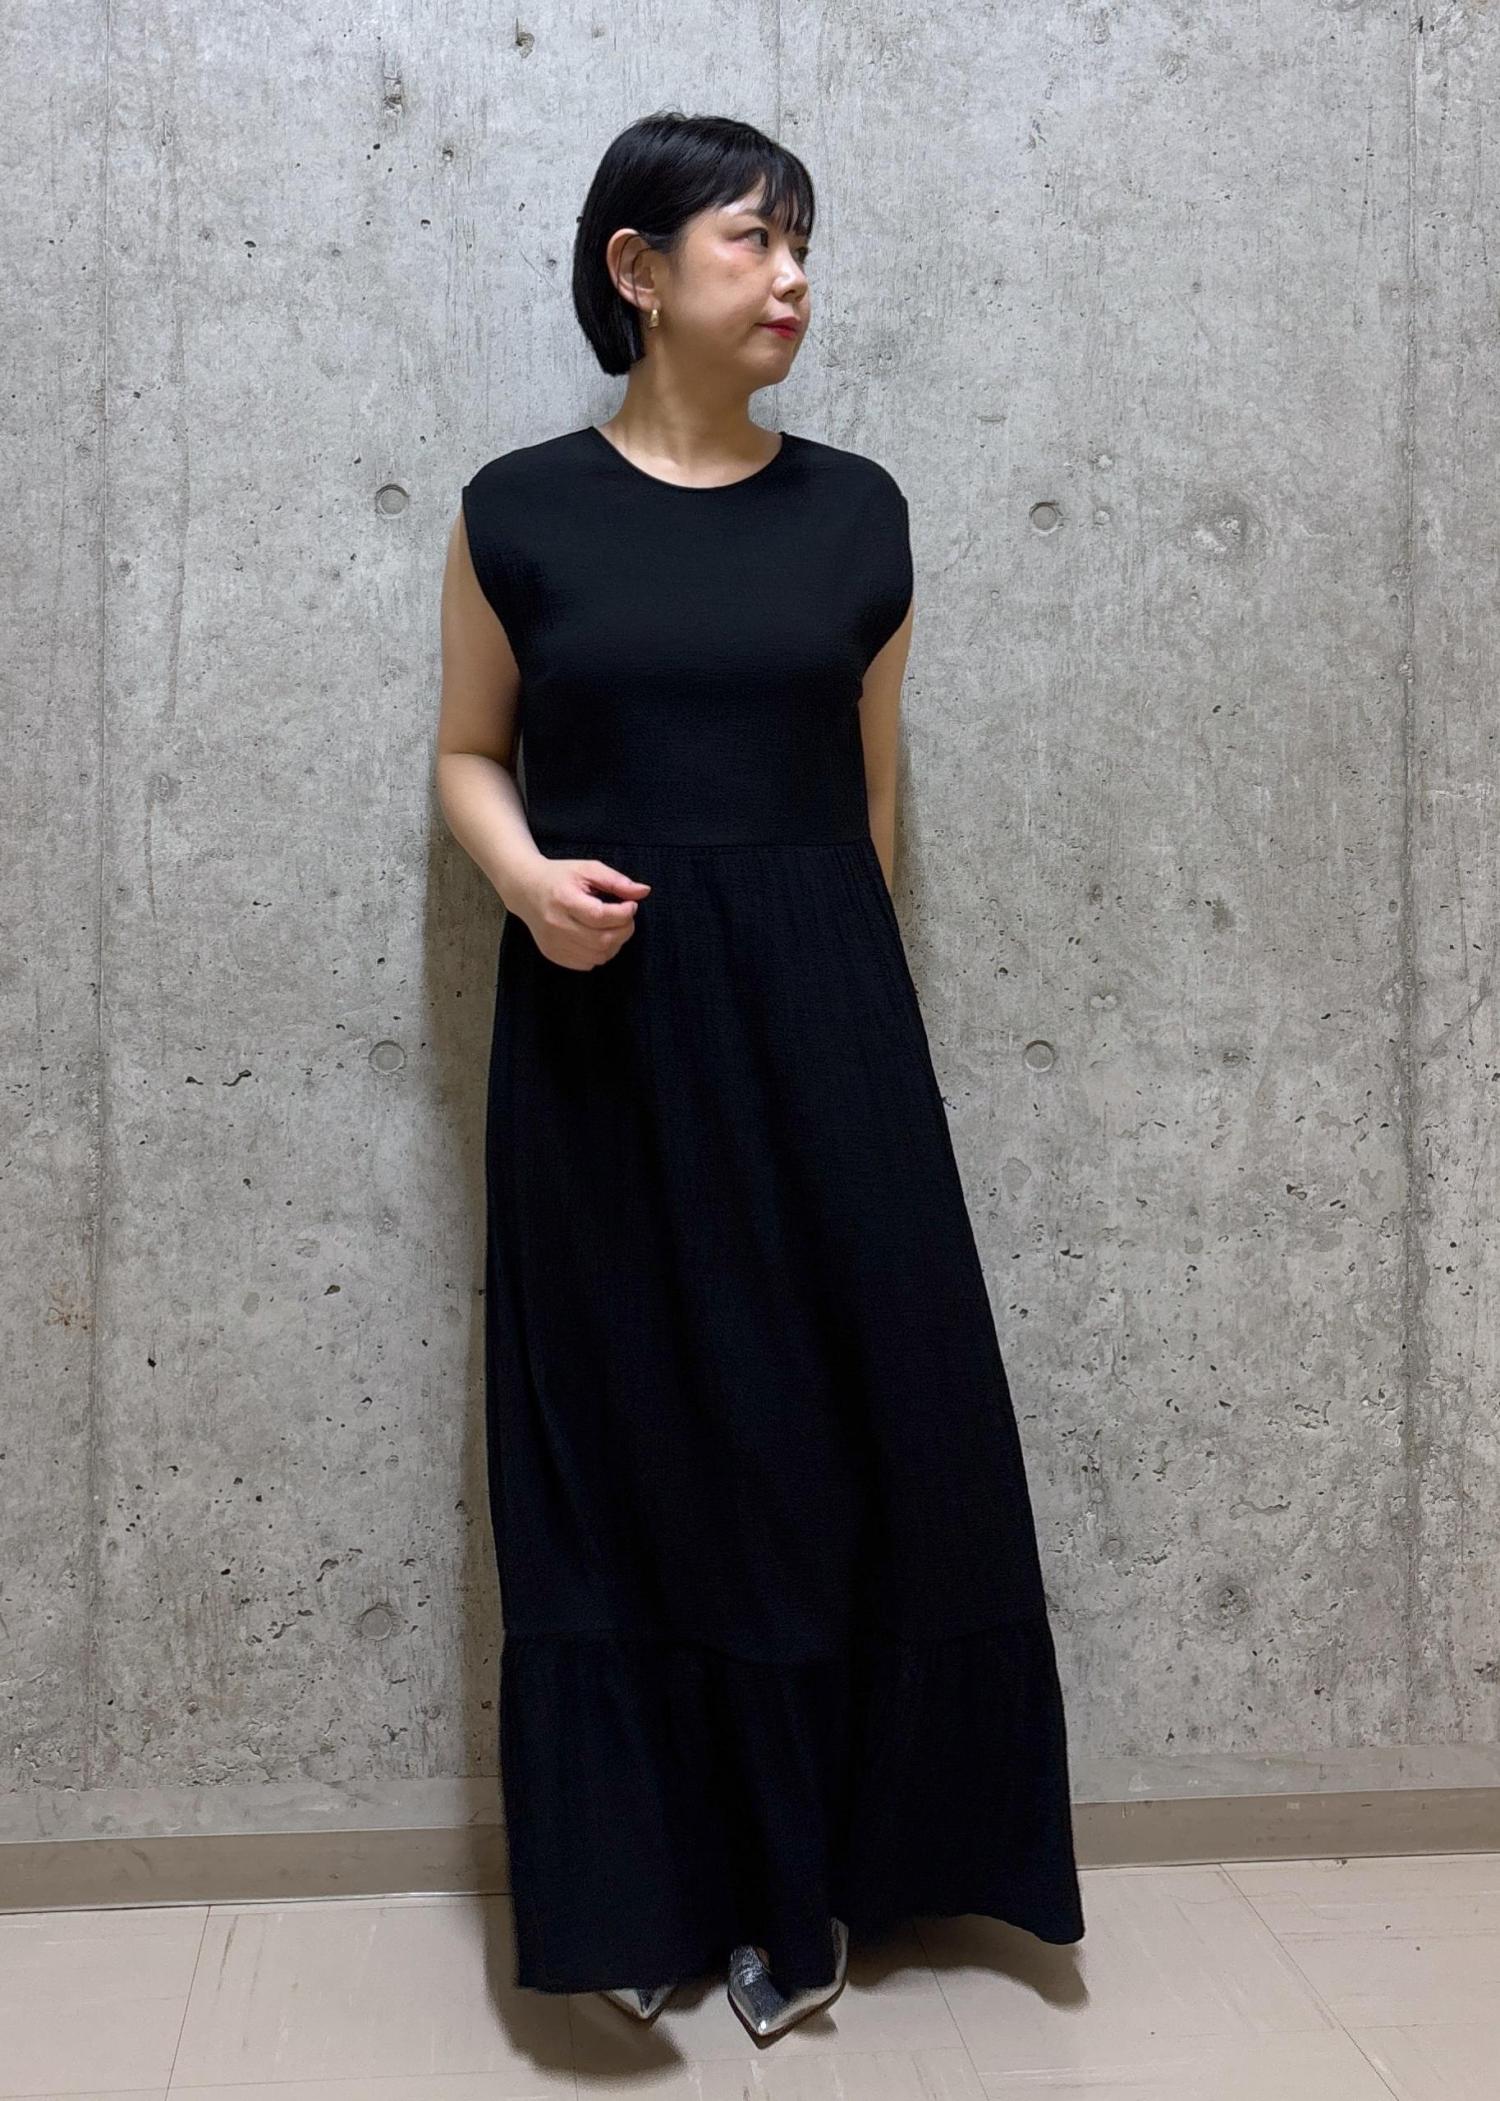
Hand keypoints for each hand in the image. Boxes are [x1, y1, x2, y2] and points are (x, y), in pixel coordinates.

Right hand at [518, 858, 650, 971]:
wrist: (525, 889)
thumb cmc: (560, 877)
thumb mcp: (588, 869)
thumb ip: (616, 881)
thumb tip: (644, 891)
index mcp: (564, 899)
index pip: (601, 916)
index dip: (624, 913)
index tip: (631, 905)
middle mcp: (556, 924)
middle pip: (602, 940)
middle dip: (624, 930)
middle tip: (626, 918)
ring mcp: (553, 943)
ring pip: (598, 956)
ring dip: (615, 943)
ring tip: (613, 927)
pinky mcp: (552, 954)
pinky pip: (587, 964)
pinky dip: (600, 953)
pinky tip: (598, 937)